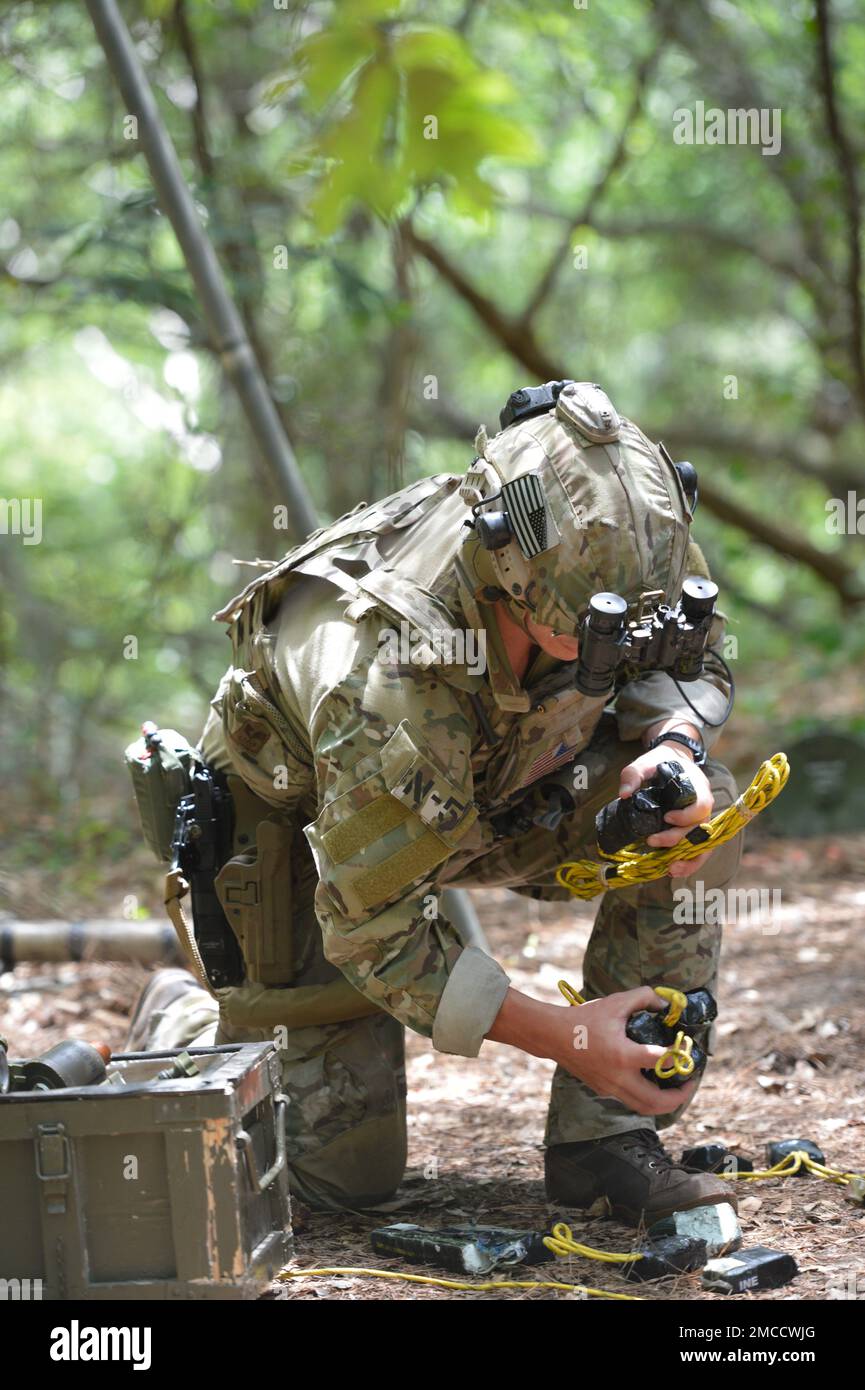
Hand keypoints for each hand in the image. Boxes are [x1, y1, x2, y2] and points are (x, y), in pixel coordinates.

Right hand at [487, 985, 696, 1115]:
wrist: (553, 1036)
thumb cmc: (584, 1018)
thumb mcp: (615, 1002)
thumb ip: (643, 998)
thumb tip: (665, 1004)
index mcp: (623, 1055)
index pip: (661, 1061)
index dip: (679, 1057)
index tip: (687, 1051)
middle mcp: (618, 1078)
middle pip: (657, 1102)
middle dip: (679, 1097)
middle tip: (689, 1083)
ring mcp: (610, 1088)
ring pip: (644, 1108)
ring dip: (663, 1103)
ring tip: (674, 1088)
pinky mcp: (603, 1091)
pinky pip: (631, 1101)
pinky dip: (646, 1097)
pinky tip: (651, 1082)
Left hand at [618, 743, 713, 877]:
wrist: (673, 760)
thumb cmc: (661, 762)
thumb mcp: (645, 762)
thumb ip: (634, 775)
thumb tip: (624, 794)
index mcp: (698, 788)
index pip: (701, 806)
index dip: (686, 816)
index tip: (666, 817)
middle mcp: (704, 806)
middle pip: (700, 829)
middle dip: (677, 839)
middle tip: (652, 841)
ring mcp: (701, 820)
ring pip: (703, 845)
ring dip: (689, 859)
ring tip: (670, 869)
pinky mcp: (693, 829)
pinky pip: (698, 849)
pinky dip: (688, 862)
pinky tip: (672, 869)